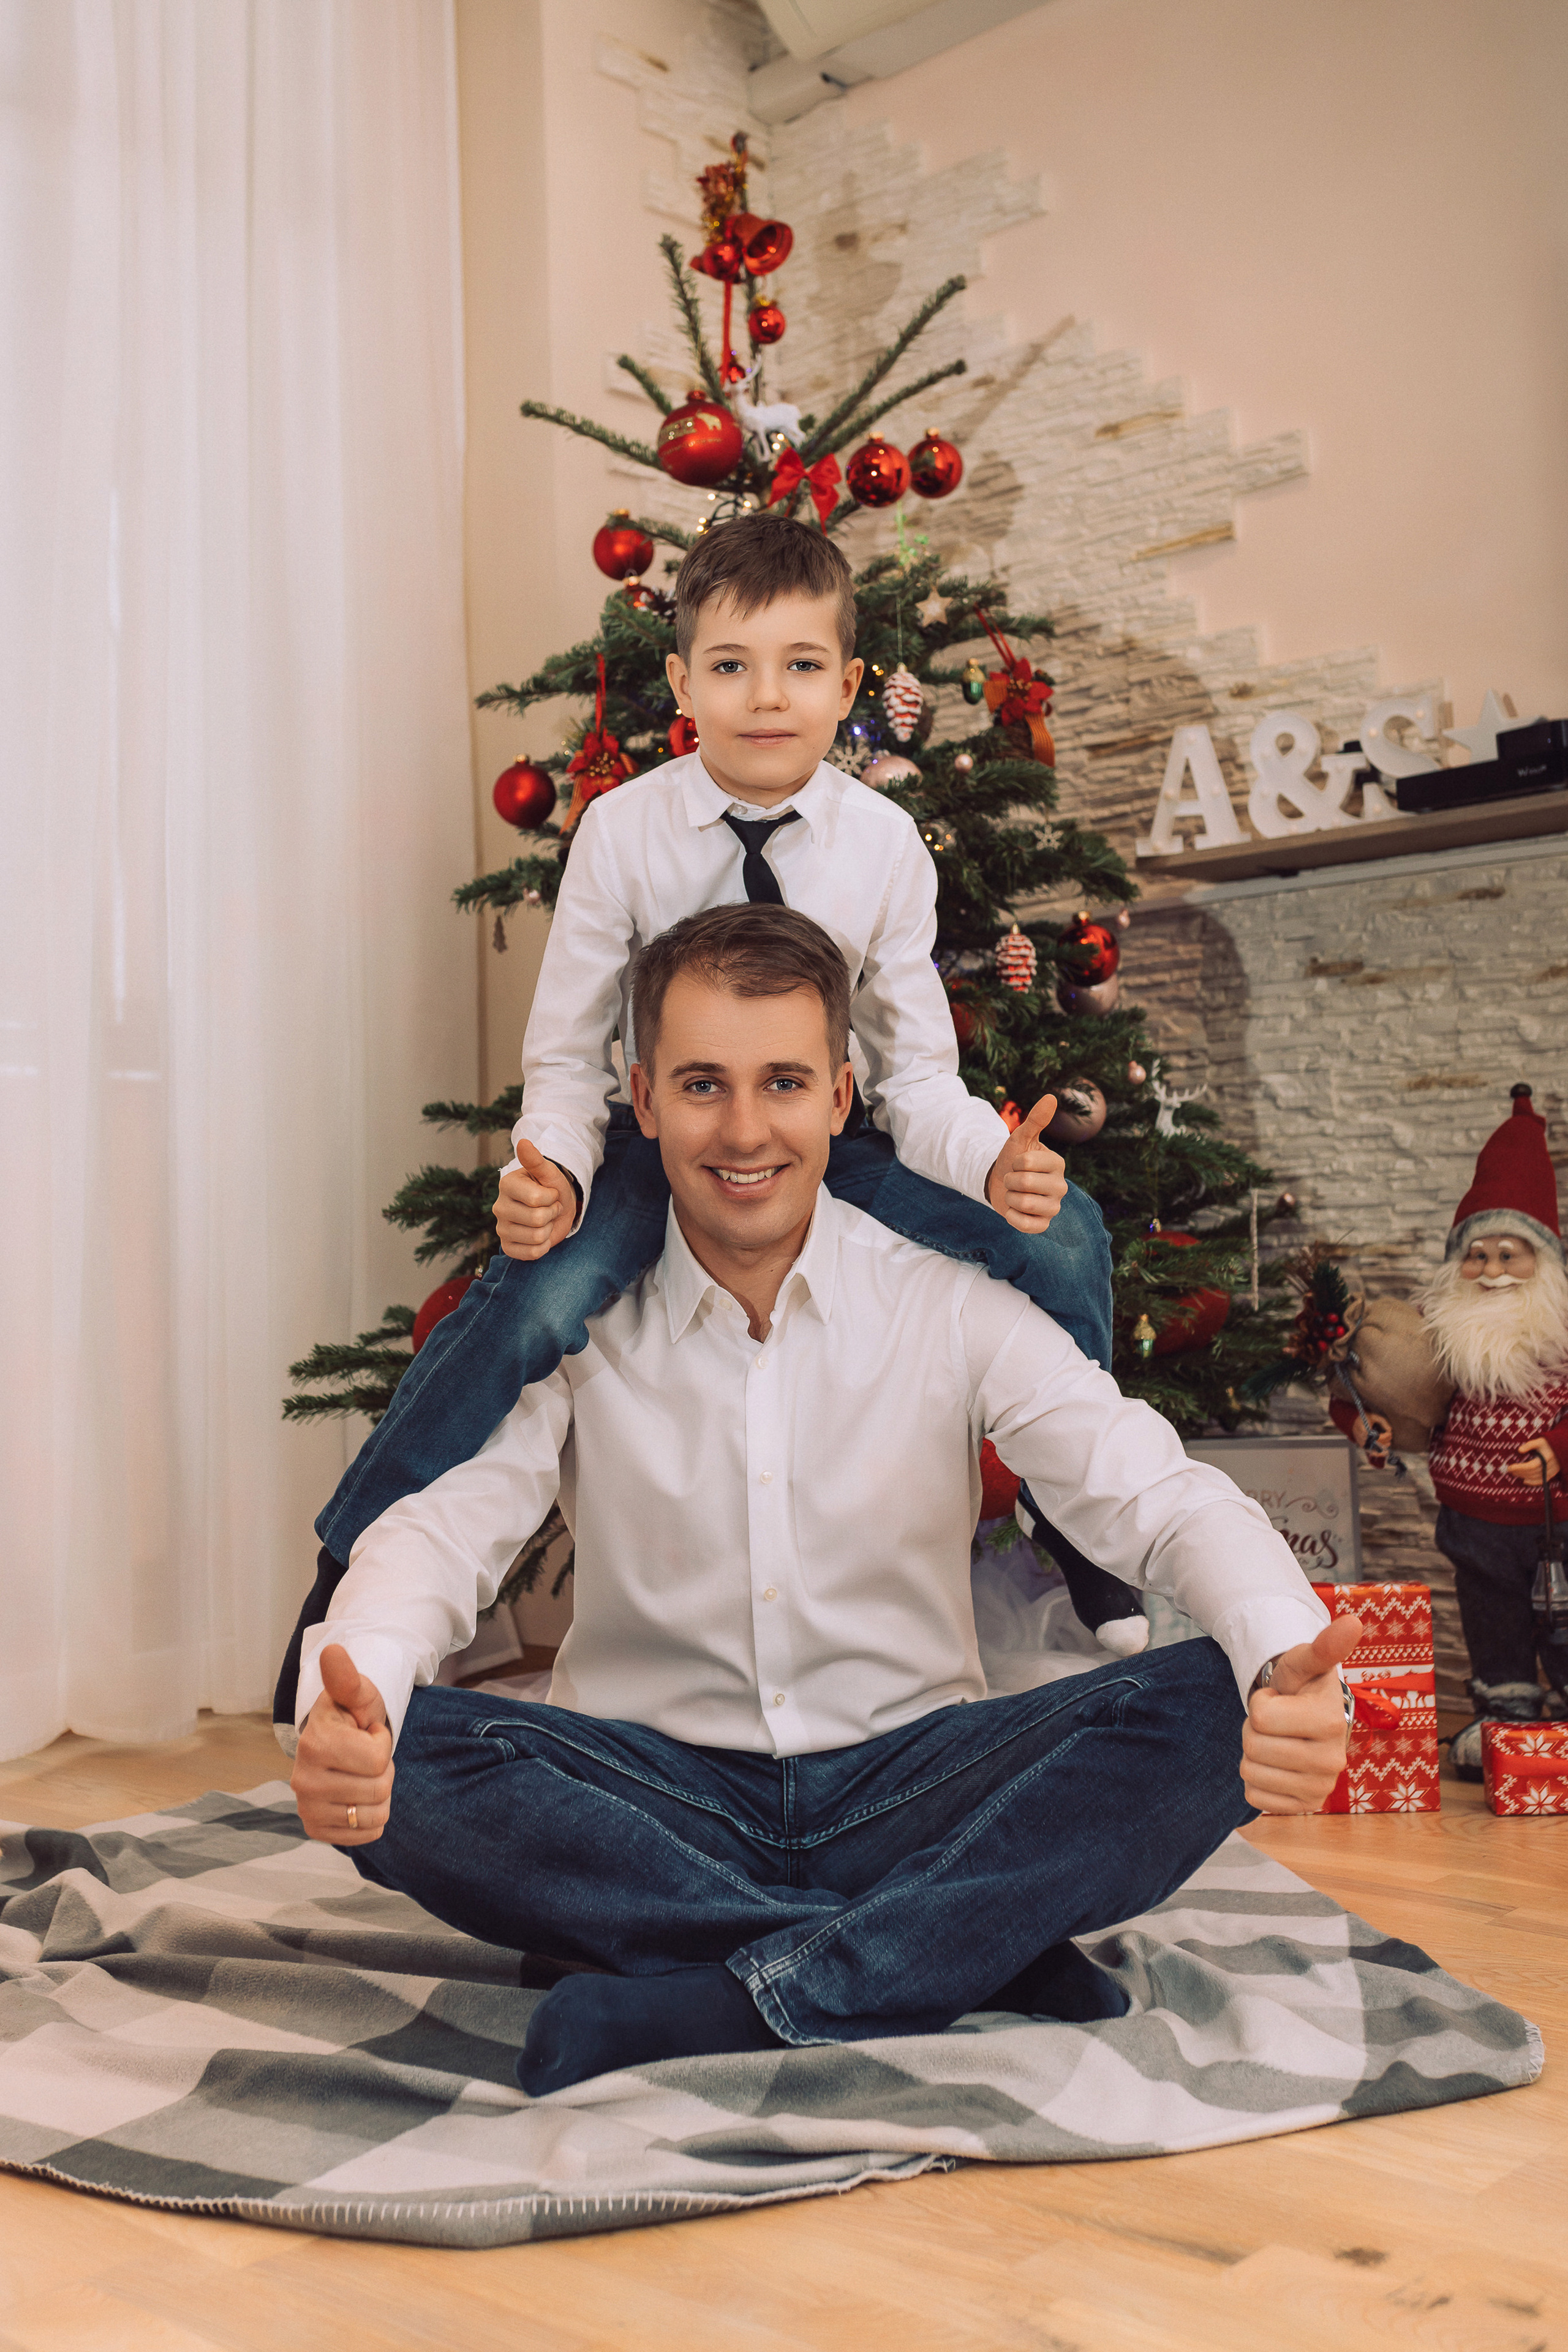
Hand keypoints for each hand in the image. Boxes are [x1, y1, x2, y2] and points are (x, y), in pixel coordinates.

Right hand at [291, 1644, 393, 1844]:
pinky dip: (371, 1817)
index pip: (378, 1759)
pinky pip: (369, 1834)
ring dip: (378, 1794)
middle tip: (364, 1756)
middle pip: (379, 1789)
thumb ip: (347, 1678)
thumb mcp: (356, 1695)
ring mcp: (307, 1809)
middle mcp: (303, 1781)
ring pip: (375, 1813)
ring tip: (361, 1774)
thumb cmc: (351, 1717)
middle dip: (382, 1770)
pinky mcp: (316, 1830)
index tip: (365, 1733)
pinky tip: (356, 1796)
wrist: (335, 1743)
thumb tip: (333, 1650)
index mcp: (314, 1744)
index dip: (381, 1743)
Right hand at [494, 1140, 576, 1261]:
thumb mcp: (549, 1173)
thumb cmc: (552, 1188)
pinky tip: (540, 1236)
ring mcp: (501, 1229)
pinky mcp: (507, 1247)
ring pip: (536, 1237)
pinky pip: (532, 1254)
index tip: (550, 1193)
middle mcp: (499, 1207)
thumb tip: (523, 1142)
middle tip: (549, 1208)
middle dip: (552, 1213)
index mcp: (506, 1185)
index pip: (536, 1199)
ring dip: (549, 1230)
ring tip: (545, 1220)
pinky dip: (543, 1247)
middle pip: (537, 1219)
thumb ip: (536, 1160)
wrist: (555, 1208)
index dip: (552, 1197)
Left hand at [985, 1094, 1067, 1233]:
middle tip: (1013, 1179)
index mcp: (1058, 1163)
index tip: (1017, 1163)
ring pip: (1025, 1204)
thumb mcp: (1021, 1138)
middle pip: (1025, 1184)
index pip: (1026, 1163)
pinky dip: (1013, 1217)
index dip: (1014, 1162)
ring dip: (1010, 1198)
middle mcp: (1060, 1186)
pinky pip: (1026, 1225)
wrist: (1000, 1183)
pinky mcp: (1044, 1224)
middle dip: (1009, 1180)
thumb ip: (1035, 1120)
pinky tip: (1014, 1210)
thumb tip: (1051, 1097)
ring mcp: (1053, 1207)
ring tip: (1014, 1194)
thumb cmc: (1013, 1159)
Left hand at [1240, 1613, 1363, 1815]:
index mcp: (1331, 1722)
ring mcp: (1320, 1789)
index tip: (1280, 1698)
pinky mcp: (1304, 1808)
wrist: (1309, 1720)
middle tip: (1277, 1721)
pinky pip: (1253, 1798)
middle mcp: (1333, 1761)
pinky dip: (1257, 1780)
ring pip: (1250, 1773)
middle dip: (1255, 1728)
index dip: (1261, 1702)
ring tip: (1278, 1739)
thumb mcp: (1305, 1663)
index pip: (1260, 1717)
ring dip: (1254, 1753)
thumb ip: (1322, 1647)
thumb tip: (1352, 1622)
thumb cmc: (1302, 1689)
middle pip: (1253, 1747)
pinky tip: (1277, 1765)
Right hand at [1349, 1411, 1393, 1463]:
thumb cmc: (1364, 1419)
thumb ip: (1383, 1422)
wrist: (1353, 1422)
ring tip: (1388, 1443)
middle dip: (1386, 1440)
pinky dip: (1379, 1453)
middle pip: (1377, 1444)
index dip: (1386, 1436)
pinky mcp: (1363, 1446)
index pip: (1378, 1437)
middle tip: (1390, 1436)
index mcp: (1365, 1432)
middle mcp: (1363, 1439)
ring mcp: (1362, 1444)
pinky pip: (1371, 1452)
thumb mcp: (1374, 1417)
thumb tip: (1390, 1430)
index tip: (1389, 1433)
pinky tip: (1385, 1452)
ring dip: (1384, 1447)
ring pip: (1375, 1449)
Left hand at [1505, 1438, 1559, 1486]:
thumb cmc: (1550, 1443)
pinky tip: (1525, 1481)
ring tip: (1514, 1474)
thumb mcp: (1540, 1440)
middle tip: (1509, 1470)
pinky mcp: (1553, 1474)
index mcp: (1546, 1458)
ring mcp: (1552, 1471)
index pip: (1531, 1466)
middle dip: (1520, 1472)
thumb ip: (1529, 1445)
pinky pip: (1542, 1481)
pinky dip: (1533, 1482)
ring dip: (1524, 1477)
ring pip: (1537, 1477)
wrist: (1564, 1447)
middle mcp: (1550, 1466)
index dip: (1520, 1468)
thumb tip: (1519, 1450)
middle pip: (1532, 1472)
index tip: (1510, 1467)